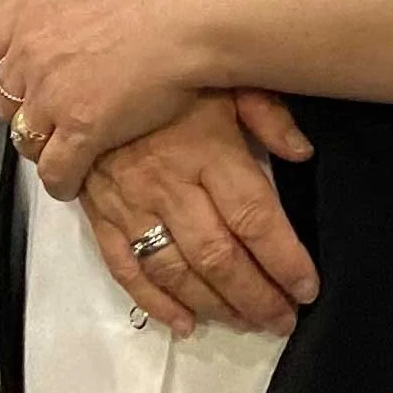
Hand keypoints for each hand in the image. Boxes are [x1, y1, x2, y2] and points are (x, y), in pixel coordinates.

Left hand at [0, 0, 219, 196]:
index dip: (4, 61)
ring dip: (38, 144)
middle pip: (5, 94)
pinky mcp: (82, 132)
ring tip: (58, 151)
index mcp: (33, 9)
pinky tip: (73, 183)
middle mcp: (32, 55)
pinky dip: (61, 180)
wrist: (195, 7)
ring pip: (25, 135)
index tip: (22, 68)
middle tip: (46, 111)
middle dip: (21, 104)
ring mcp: (54, 97)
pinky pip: (56, 170)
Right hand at [80, 91, 317, 340]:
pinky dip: (156, 303)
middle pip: (219, 255)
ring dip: (215, 306)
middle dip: (256, 295)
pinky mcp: (101, 216)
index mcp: (208, 149)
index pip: (255, 217)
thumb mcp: (225, 76)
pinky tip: (185, 322)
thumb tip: (303, 152)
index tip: (308, 287)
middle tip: (283, 319)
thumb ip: (267, 113)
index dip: (285, 259)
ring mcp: (131, 204)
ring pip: (176, 271)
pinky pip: (127, 269)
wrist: (85, 69)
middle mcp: (170, 183)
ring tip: (247, 323)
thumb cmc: (166, 73)